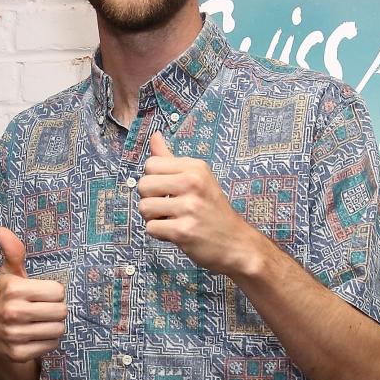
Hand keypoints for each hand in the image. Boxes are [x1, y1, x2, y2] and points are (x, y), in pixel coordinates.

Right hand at [0, 227, 66, 363]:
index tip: (44, 295)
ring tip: (42, 323)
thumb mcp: (9, 276)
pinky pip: (50, 345)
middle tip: (45, 310)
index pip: (57, 291)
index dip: (54, 293)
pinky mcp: (18, 353)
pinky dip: (48, 342)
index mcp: (13, 289)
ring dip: (54, 327)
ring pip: (58, 329)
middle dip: (56, 310)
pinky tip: (37, 336)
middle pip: (60, 311)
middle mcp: (13, 312)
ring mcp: (15, 335)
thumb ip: (12, 253)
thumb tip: (1, 229)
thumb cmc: (5, 301)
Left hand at [137, 132, 264, 276]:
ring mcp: (189, 208)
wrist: (237, 243)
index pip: (150, 164)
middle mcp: (193, 183)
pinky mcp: (183, 231)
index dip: (154, 179)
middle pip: (143, 185)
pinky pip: (150, 228)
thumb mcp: (198, 177)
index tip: (169, 190)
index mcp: (195, 167)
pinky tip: (176, 232)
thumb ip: (171, 158)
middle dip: (150, 199)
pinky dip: (159, 233)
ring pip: (144, 207)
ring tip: (172, 219)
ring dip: (153, 217)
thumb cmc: (212, 209)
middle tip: (168, 207)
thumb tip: (154, 136)